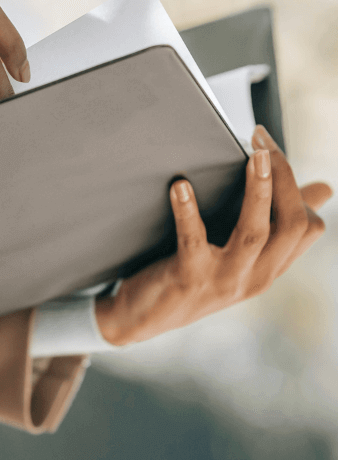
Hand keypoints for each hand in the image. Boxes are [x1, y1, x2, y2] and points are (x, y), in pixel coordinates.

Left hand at [95, 124, 332, 344]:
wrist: (141, 318)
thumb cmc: (190, 275)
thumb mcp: (238, 254)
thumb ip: (272, 224)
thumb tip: (323, 189)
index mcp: (270, 268)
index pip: (308, 227)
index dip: (295, 184)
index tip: (269, 147)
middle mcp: (256, 277)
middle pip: (292, 224)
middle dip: (282, 177)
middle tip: (261, 140)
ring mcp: (224, 281)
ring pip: (255, 233)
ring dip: (257, 191)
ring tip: (253, 155)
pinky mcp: (188, 279)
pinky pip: (193, 242)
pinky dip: (188, 211)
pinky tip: (180, 186)